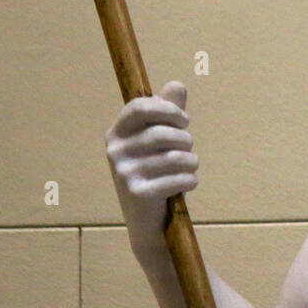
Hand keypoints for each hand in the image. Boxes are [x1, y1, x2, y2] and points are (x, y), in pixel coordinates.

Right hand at [105, 80, 198, 256]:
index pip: (139, 106)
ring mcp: (124, 173)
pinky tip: (187, 184)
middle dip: (186, 140)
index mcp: (117, 133)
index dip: (167, 109)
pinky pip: (179, 178)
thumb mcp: (161, 141)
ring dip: (192, 162)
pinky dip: (191, 180)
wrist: (150, 223)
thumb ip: (168, 111)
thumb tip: (177, 84)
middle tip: (188, 150)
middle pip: (163, 133)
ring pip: (176, 157)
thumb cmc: (157, 174)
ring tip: (190, 167)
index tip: (184, 120)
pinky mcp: (138, 193)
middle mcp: (115, 151)